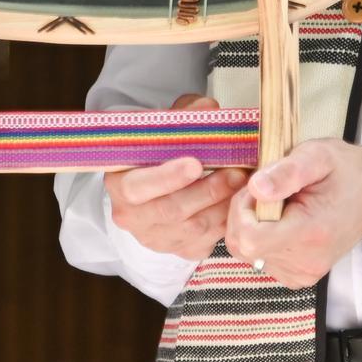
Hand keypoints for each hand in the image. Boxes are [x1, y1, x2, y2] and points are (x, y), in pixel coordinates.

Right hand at [103, 95, 248, 259]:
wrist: (154, 188)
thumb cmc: (158, 153)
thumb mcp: (164, 127)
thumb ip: (183, 116)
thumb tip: (208, 110)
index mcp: (119, 183)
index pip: (139, 186)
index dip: (167, 177)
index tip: (195, 164)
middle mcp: (132, 216)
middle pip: (171, 210)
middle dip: (207, 191)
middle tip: (235, 173)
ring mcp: (156, 238)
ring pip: (194, 227)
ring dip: (223, 205)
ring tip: (242, 183)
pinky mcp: (180, 250)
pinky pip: (208, 241)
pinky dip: (226, 221)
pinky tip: (237, 201)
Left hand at [223, 138, 361, 288]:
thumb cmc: (343, 171)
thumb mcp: (317, 156)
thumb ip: (285, 172)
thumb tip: (256, 188)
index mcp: (309, 233)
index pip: (248, 238)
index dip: (241, 210)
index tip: (257, 188)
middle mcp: (305, 262)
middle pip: (243, 247)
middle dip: (243, 216)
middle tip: (266, 193)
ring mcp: (302, 273)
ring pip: (248, 254)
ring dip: (251, 226)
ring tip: (277, 205)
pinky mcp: (298, 276)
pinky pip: (261, 260)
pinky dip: (262, 239)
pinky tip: (280, 221)